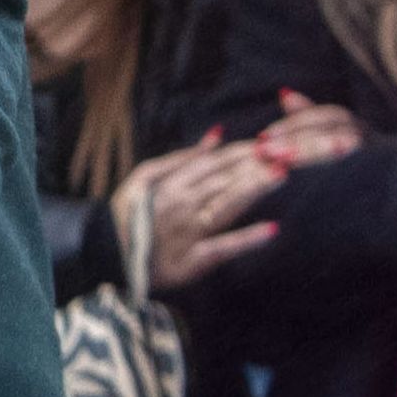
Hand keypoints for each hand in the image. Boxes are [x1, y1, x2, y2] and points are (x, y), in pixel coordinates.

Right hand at [114, 132, 284, 290]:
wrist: (106, 254)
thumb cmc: (129, 212)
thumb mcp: (145, 177)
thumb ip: (182, 157)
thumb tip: (217, 134)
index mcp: (172, 185)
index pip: (215, 163)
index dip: (244, 151)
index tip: (273, 141)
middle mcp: (181, 206)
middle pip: (225, 182)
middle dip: (258, 165)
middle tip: (291, 151)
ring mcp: (188, 234)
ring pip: (226, 207)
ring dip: (254, 190)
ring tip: (281, 175)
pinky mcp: (191, 262)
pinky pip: (221, 249)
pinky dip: (245, 240)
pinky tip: (271, 230)